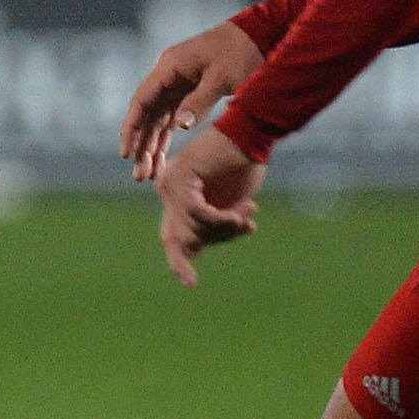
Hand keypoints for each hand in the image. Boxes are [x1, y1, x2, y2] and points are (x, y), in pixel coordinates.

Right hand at [121, 20, 264, 180]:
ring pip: (157, 119)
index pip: (142, 101)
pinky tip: (161, 157)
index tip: (127, 153)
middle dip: (141, 145)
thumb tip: (179, 127)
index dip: (132, 128)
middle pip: (146, 114)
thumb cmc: (242, 52)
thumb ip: (199, 102)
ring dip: (152, 145)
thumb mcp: (222, 78)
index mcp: (169, 66)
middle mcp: (168, 75)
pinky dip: (166, 137)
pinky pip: (172, 117)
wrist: (262, 35)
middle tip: (139, 173)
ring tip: (147, 173)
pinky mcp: (189, 91)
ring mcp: (177, 83)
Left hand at [153, 125, 264, 287]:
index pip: (173, 237)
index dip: (181, 261)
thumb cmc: (244, 165)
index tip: (191, 285)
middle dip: (210, 241)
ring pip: (193, 229)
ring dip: (225, 229)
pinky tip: (241, 214)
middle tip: (242, 227)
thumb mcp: (228, 205)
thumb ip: (212, 225)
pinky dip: (222, 220)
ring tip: (248, 219)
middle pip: (178, 238)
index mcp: (176, 197)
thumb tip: (195, 251)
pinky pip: (199, 214)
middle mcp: (167, 191)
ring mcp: (170, 185)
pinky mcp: (180, 178)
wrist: (252, 132)